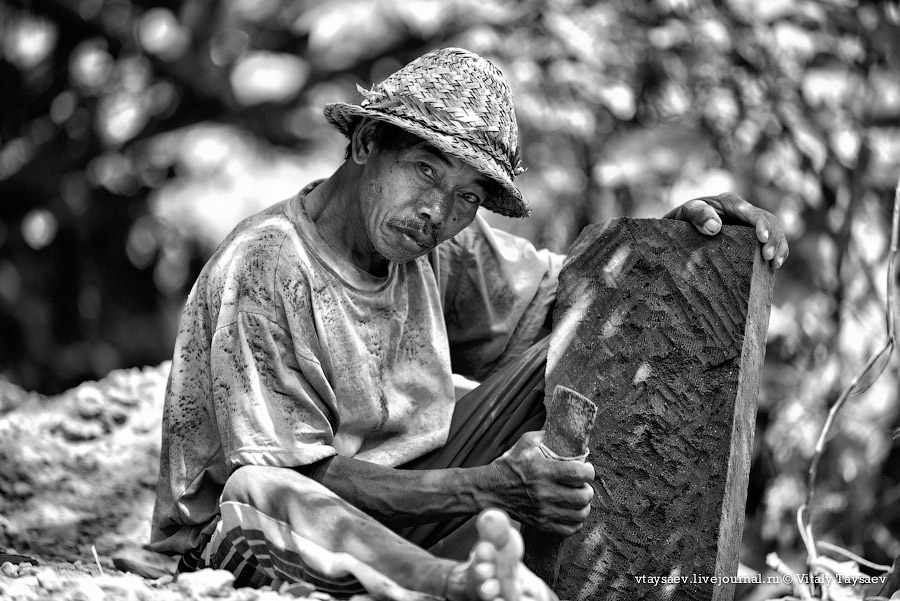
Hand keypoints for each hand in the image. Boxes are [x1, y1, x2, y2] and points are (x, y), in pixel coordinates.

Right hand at [488, 431, 593, 535]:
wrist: (490, 490)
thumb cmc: (509, 465)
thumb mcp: (525, 443)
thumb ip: (546, 436)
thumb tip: (567, 433)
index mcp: (543, 470)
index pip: (579, 474)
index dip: (589, 471)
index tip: (586, 469)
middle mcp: (544, 493)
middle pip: (583, 496)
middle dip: (587, 489)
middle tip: (582, 484)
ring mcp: (543, 511)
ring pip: (580, 514)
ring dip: (583, 505)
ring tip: (577, 498)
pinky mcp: (541, 524)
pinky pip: (570, 529)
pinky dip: (575, 521)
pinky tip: (570, 511)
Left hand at [664, 192, 789, 268]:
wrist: (679, 231)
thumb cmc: (682, 219)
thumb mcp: (685, 213)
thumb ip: (697, 215)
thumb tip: (715, 226)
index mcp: (731, 202)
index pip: (752, 212)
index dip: (761, 224)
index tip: (761, 239)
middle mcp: (744, 212)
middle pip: (769, 221)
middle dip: (773, 238)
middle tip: (768, 257)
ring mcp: (750, 224)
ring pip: (775, 231)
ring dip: (779, 246)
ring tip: (775, 264)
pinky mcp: (751, 238)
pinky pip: (770, 242)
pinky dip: (777, 252)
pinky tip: (774, 266)